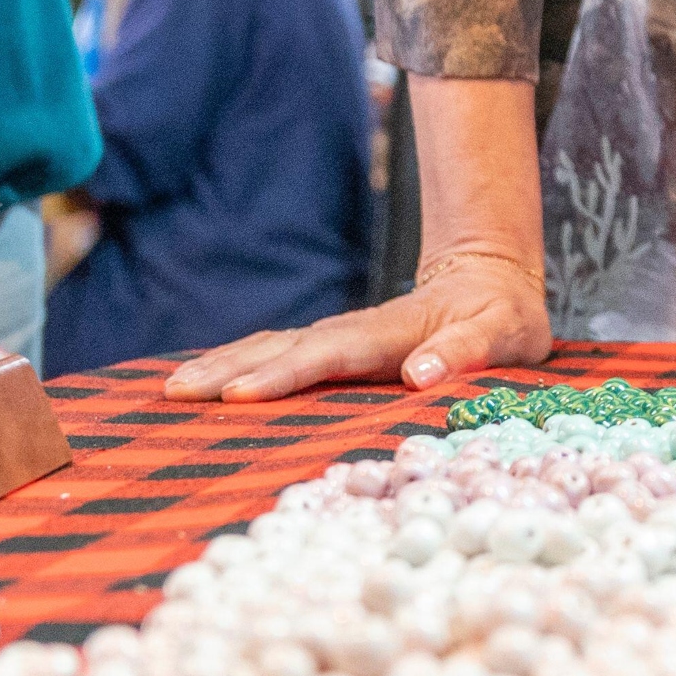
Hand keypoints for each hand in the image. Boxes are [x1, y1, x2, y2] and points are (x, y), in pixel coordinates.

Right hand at [165, 243, 549, 401]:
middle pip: (284, 347)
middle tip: (176, 394)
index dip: (285, 375)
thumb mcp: (505, 334)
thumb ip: (467, 350)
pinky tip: (203, 379)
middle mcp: (354, 330)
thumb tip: (421, 373)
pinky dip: (237, 362)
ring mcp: (338, 335)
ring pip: (272, 346)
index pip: (329, 354)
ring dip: (223, 364)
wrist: (491, 280)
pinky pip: (277, 351)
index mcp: (391, 333)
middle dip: (230, 369)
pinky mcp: (333, 345)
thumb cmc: (501, 318)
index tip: (240, 396)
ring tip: (171, 389)